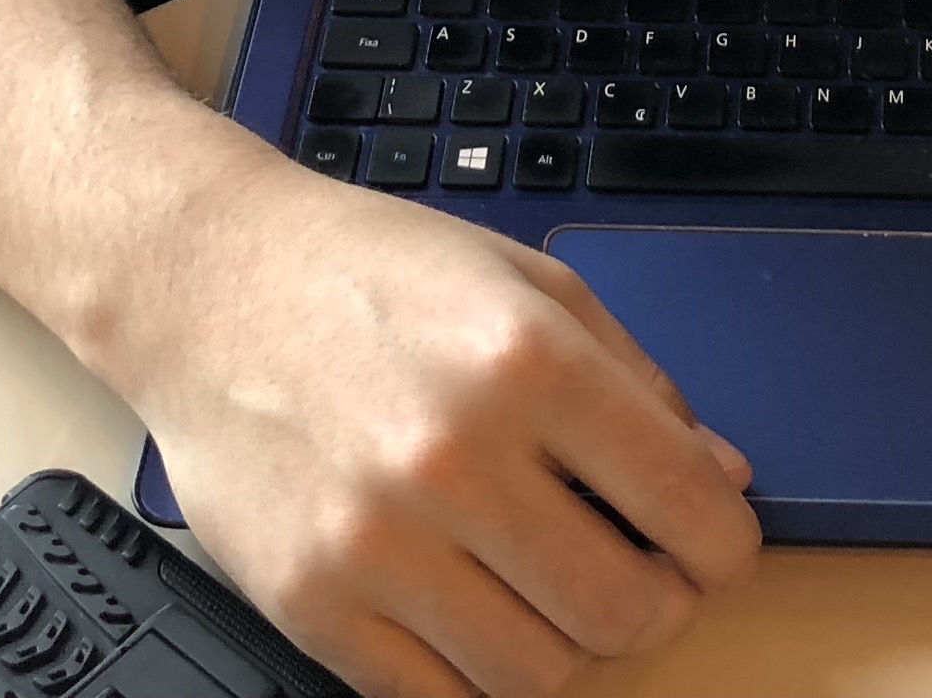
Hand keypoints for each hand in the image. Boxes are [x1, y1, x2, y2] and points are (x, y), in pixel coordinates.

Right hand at [112, 144, 759, 697]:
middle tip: (644, 574)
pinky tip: (480, 613)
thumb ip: (640, 383)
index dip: (725, 546)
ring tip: (555, 589)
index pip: (687, 508)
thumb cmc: (370, 274)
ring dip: (571, 647)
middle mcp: (454, 456)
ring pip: (537, 675)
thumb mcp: (531, 281)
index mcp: (527, 362)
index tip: (714, 546)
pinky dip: (477, 675)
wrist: (206, 284)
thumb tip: (722, 479)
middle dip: (660, 604)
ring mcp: (375, 541)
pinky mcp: (310, 602)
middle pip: (625, 612)